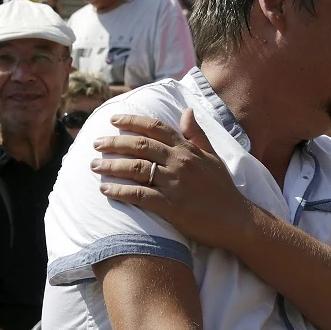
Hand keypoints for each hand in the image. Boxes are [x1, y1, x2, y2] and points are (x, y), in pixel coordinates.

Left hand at [90, 109, 246, 248]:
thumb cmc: (223, 189)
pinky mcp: (171, 206)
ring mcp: (175, 184)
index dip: (133, 121)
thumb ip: (197, 134)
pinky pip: (139, 195)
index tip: (113, 120)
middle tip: (95, 143)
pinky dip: (120, 191)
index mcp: (188, 149)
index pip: (156, 128)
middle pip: (140, 145)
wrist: (237, 219)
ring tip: (93, 166)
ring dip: (111, 166)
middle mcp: (180, 163)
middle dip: (114, 142)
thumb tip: (186, 110)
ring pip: (135, 168)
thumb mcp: (213, 157)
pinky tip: (105, 189)